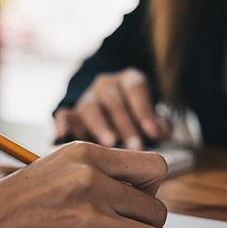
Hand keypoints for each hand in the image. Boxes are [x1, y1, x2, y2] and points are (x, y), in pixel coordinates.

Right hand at [0, 141, 175, 227]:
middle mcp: (91, 183)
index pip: (156, 168)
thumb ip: (104, 174)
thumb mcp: (59, 167)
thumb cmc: (19, 203)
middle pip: (159, 211)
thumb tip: (152, 199)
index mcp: (87, 155)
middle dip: (146, 226)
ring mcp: (89, 220)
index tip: (134, 202)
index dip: (152, 190)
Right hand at [54, 68, 168, 149]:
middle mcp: (106, 86)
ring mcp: (86, 99)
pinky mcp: (70, 113)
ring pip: (91, 109)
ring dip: (101, 127)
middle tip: (136, 147)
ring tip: (110, 144)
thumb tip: (163, 133)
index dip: (145, 110)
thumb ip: (157, 124)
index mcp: (128, 80)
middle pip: (115, 101)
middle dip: (126, 125)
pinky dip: (63, 124)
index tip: (154, 133)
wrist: (110, 114)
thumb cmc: (137, 119)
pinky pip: (63, 115)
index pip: (136, 88)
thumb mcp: (150, 117)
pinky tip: (64, 135)